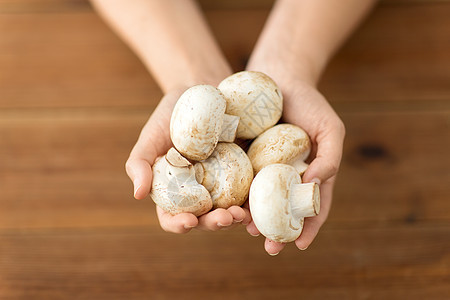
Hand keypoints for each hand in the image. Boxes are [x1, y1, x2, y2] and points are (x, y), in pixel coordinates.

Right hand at [125, 89, 250, 232]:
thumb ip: (139, 164)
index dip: (179, 224)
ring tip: (242, 214)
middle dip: (214, 224)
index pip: (172, 217)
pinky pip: (249, 191)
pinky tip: (258, 201)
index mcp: (174, 191)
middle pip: (205, 218)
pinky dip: (254, 201)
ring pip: (229, 210)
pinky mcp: (243, 172)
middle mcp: (199, 193)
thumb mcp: (150, 136)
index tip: (189, 221)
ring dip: (236, 218)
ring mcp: (223, 184)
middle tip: (225, 218)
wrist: (202, 91)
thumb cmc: (170, 116)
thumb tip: (138, 195)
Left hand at [245, 79, 344, 254]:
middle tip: (270, 247)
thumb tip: (314, 186)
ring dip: (254, 218)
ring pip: (258, 199)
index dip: (308, 228)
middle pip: (282, 210)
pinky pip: (238, 178)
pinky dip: (236, 193)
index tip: (299, 246)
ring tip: (248, 229)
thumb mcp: (330, 128)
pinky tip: (230, 203)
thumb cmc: (309, 102)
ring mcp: (263, 168)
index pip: (312, 207)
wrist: (277, 76)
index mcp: (309, 174)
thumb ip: (331, 157)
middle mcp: (285, 176)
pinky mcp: (242, 157)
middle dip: (277, 232)